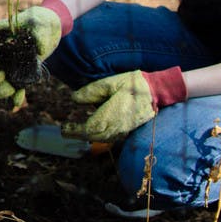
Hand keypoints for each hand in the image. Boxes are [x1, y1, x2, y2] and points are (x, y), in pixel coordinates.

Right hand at [0, 5, 62, 102]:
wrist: (49, 27)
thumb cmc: (40, 20)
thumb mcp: (39, 23)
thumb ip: (38, 34)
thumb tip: (40, 51)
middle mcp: (0, 52)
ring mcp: (10, 64)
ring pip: (2, 80)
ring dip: (3, 88)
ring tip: (8, 93)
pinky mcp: (21, 72)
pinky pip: (16, 86)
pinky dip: (17, 95)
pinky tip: (17, 103)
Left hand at [65, 68, 186, 141]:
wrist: (156, 91)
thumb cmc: (132, 84)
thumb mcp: (109, 83)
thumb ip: (91, 91)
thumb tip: (74, 99)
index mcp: (112, 115)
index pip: (90, 128)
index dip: (75, 130)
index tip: (64, 128)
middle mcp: (118, 126)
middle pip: (95, 136)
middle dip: (79, 134)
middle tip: (66, 130)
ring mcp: (124, 130)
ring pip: (103, 138)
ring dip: (89, 136)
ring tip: (75, 131)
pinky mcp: (129, 129)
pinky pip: (111, 137)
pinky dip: (99, 136)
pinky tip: (93, 130)